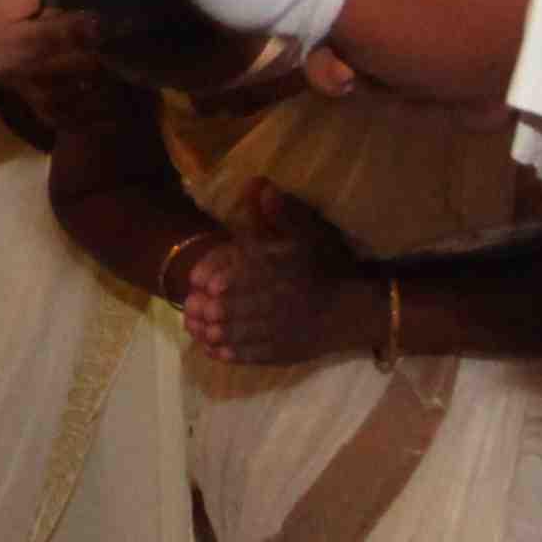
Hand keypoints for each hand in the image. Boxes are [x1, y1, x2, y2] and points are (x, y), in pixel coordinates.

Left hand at [182, 180, 362, 370]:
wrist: (351, 312)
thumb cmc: (325, 270)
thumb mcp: (308, 237)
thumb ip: (283, 215)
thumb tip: (261, 185)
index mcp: (282, 275)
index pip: (245, 276)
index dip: (217, 278)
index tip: (198, 281)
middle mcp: (278, 304)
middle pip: (236, 308)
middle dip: (208, 309)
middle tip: (190, 307)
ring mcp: (279, 333)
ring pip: (239, 334)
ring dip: (212, 332)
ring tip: (194, 326)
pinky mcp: (281, 355)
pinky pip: (250, 356)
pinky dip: (228, 353)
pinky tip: (212, 348)